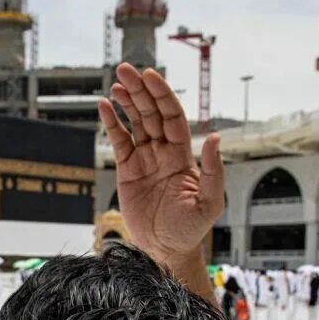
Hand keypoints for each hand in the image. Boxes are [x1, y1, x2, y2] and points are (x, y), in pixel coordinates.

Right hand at [98, 63, 223, 264]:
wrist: (166, 250)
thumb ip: (213, 170)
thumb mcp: (209, 202)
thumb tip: (215, 137)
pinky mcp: (127, 170)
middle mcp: (163, 151)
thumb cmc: (191, 229)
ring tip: (116, 82)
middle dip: (139, 90)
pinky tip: (104, 106)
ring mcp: (144, 159)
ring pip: (134, 122)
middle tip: (126, 69)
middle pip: (151, 112)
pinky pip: (118, 141)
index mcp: (183, 154)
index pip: (171, 116)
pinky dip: (111, 123)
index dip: (161, 95)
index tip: (149, 77)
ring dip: (126, 101)